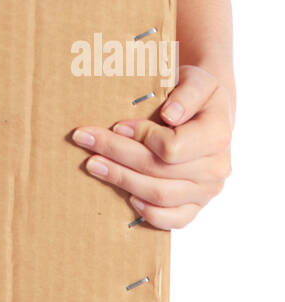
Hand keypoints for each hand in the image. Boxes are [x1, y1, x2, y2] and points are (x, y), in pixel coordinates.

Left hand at [70, 64, 233, 228]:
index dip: (141, 137)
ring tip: (93, 164)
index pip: (172, 146)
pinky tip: (126, 198)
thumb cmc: (197, 94)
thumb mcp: (197, 81)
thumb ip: (186, 93)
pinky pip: (174, 220)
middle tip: (85, 140)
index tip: (117, 125)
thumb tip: (170, 114)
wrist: (209, 113)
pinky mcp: (197, 205)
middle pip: (158, 171)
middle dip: (117, 154)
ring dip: (121, 180)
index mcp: (217, 135)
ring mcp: (207, 191)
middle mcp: (216, 168)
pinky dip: (149, 213)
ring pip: (160, 196)